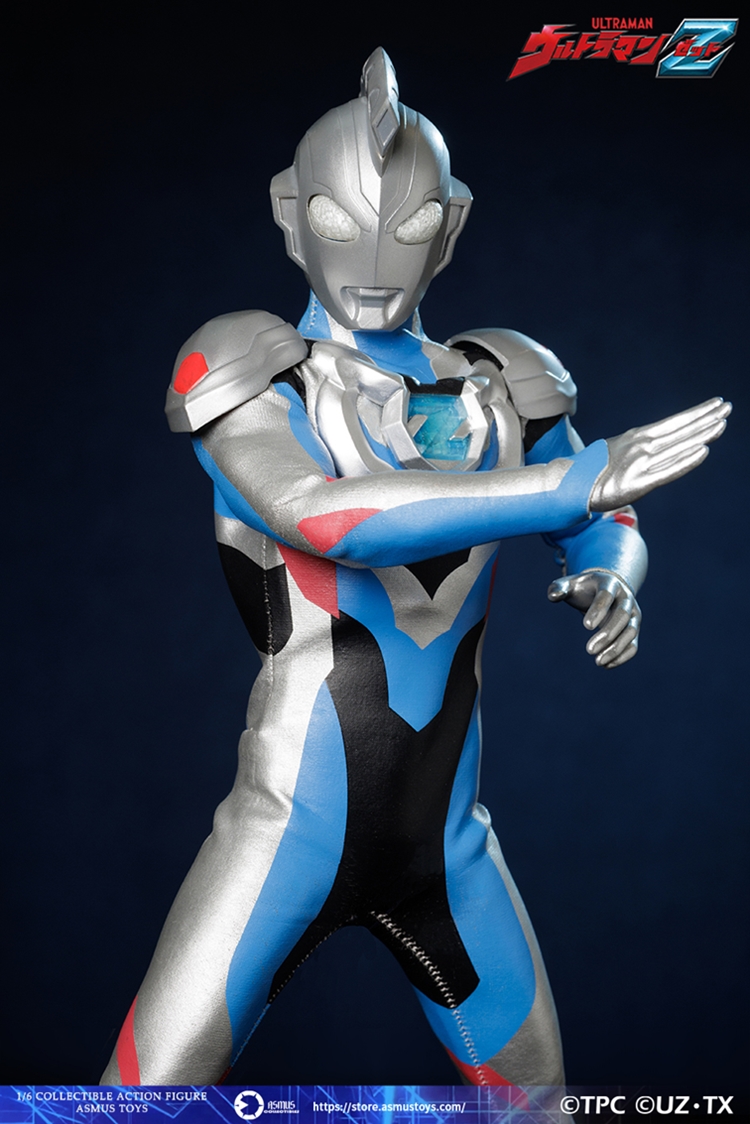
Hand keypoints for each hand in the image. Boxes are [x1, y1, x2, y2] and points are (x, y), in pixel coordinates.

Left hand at [548, 570, 640, 668]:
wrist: (607, 589)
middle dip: (608, 634)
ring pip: (630, 632)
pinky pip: (633, 644)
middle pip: (622, 616)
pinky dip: (622, 656)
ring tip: (598, 662)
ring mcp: (632, 614)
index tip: (585, 626)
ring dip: (616, 648)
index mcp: (610, 583)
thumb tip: (553, 595)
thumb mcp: (571, 584)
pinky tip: (606, 665)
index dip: (598, 610)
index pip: (606, 595)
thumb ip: (559, 587)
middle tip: (588, 650)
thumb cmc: (584, 588)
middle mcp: (625, 598)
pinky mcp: (633, 628)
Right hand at [590, 398, 730, 510]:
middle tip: (727, 406)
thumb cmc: (592, 471)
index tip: (715, 404)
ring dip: (702, 434)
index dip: (697, 413)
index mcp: (637, 437)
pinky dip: (687, 460)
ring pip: (678, 446)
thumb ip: (638, 449)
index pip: (674, 422)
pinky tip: (703, 451)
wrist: (569, 485)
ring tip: (722, 424)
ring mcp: (641, 463)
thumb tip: (652, 445)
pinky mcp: (639, 483)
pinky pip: (668, 471)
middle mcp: (641, 446)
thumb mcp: (617, 451)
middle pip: (680, 430)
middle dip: (706, 418)